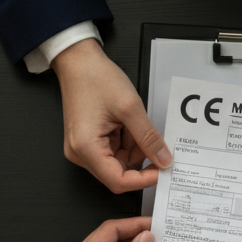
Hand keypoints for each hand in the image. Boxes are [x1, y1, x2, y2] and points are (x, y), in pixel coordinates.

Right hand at [51, 39, 171, 192]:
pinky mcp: (88, 142)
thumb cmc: (95, 78)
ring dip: (133, 148)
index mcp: (86, 147)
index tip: (161, 172)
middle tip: (153, 141)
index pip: (117, 181)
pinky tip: (126, 124)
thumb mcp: (130, 108)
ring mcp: (83, 148)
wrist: (78, 61)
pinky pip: (113, 151)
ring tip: (134, 123)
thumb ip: (149, 138)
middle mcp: (80, 153)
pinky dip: (126, 142)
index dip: (143, 180)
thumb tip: (163, 160)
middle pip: (118, 173)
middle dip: (139, 159)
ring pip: (118, 162)